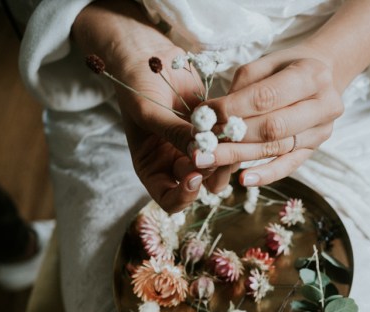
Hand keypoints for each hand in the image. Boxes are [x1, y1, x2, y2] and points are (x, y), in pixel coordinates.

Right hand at [73, 1, 229, 211]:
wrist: (148, 54)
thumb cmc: (136, 83)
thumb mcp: (148, 110)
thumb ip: (173, 134)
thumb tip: (200, 153)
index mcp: (152, 167)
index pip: (170, 199)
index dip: (184, 196)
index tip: (193, 176)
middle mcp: (174, 163)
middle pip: (199, 186)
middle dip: (209, 174)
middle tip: (217, 151)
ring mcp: (195, 147)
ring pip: (218, 168)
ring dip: (226, 158)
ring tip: (228, 137)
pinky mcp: (213, 130)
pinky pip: (228, 143)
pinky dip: (233, 138)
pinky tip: (234, 125)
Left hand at [199, 0, 369, 186]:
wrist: (324, 75)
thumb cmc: (288, 67)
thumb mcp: (266, 63)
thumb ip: (243, 87)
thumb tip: (214, 115)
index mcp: (311, 75)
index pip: (266, 97)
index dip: (232, 109)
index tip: (204, 116)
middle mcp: (323, 105)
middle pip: (273, 127)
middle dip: (233, 138)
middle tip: (201, 146)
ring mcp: (321, 131)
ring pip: (277, 147)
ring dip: (241, 156)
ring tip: (210, 161)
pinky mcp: (315, 149)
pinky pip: (289, 165)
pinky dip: (266, 174)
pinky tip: (244, 180)